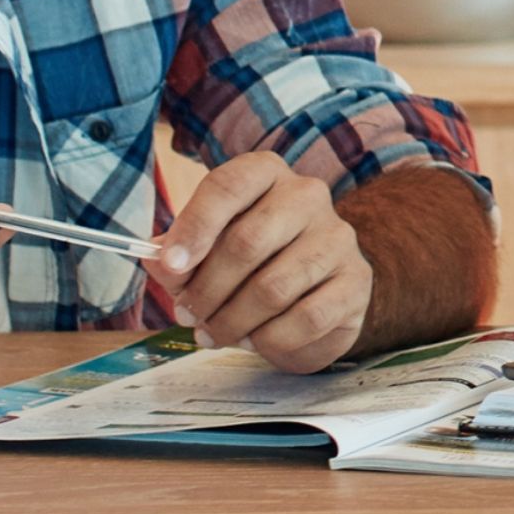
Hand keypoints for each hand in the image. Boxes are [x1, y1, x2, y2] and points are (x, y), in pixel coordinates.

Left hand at [148, 148, 372, 370]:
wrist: (319, 285)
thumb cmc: (255, 259)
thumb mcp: (210, 246)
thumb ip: (178, 251)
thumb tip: (157, 262)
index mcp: (265, 172)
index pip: (227, 186)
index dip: (194, 228)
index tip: (170, 266)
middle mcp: (306, 195)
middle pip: (246, 242)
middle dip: (207, 289)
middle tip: (186, 315)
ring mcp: (337, 237)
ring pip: (273, 287)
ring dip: (232, 321)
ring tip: (213, 334)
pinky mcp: (355, 282)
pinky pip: (306, 319)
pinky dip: (270, 339)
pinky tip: (253, 341)